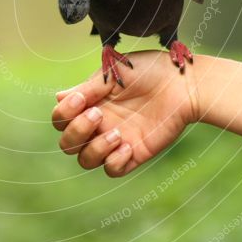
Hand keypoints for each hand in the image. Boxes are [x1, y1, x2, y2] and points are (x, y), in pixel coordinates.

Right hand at [51, 51, 197, 176]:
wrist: (183, 84)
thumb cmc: (148, 71)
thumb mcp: (114, 72)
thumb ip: (88, 88)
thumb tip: (58, 97)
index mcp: (90, 103)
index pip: (61, 118)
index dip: (64, 113)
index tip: (81, 99)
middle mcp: (98, 124)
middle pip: (67, 144)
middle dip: (77, 132)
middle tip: (99, 114)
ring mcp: (115, 141)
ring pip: (86, 161)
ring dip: (95, 149)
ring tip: (117, 134)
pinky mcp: (134, 154)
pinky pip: (112, 170)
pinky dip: (114, 161)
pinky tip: (128, 146)